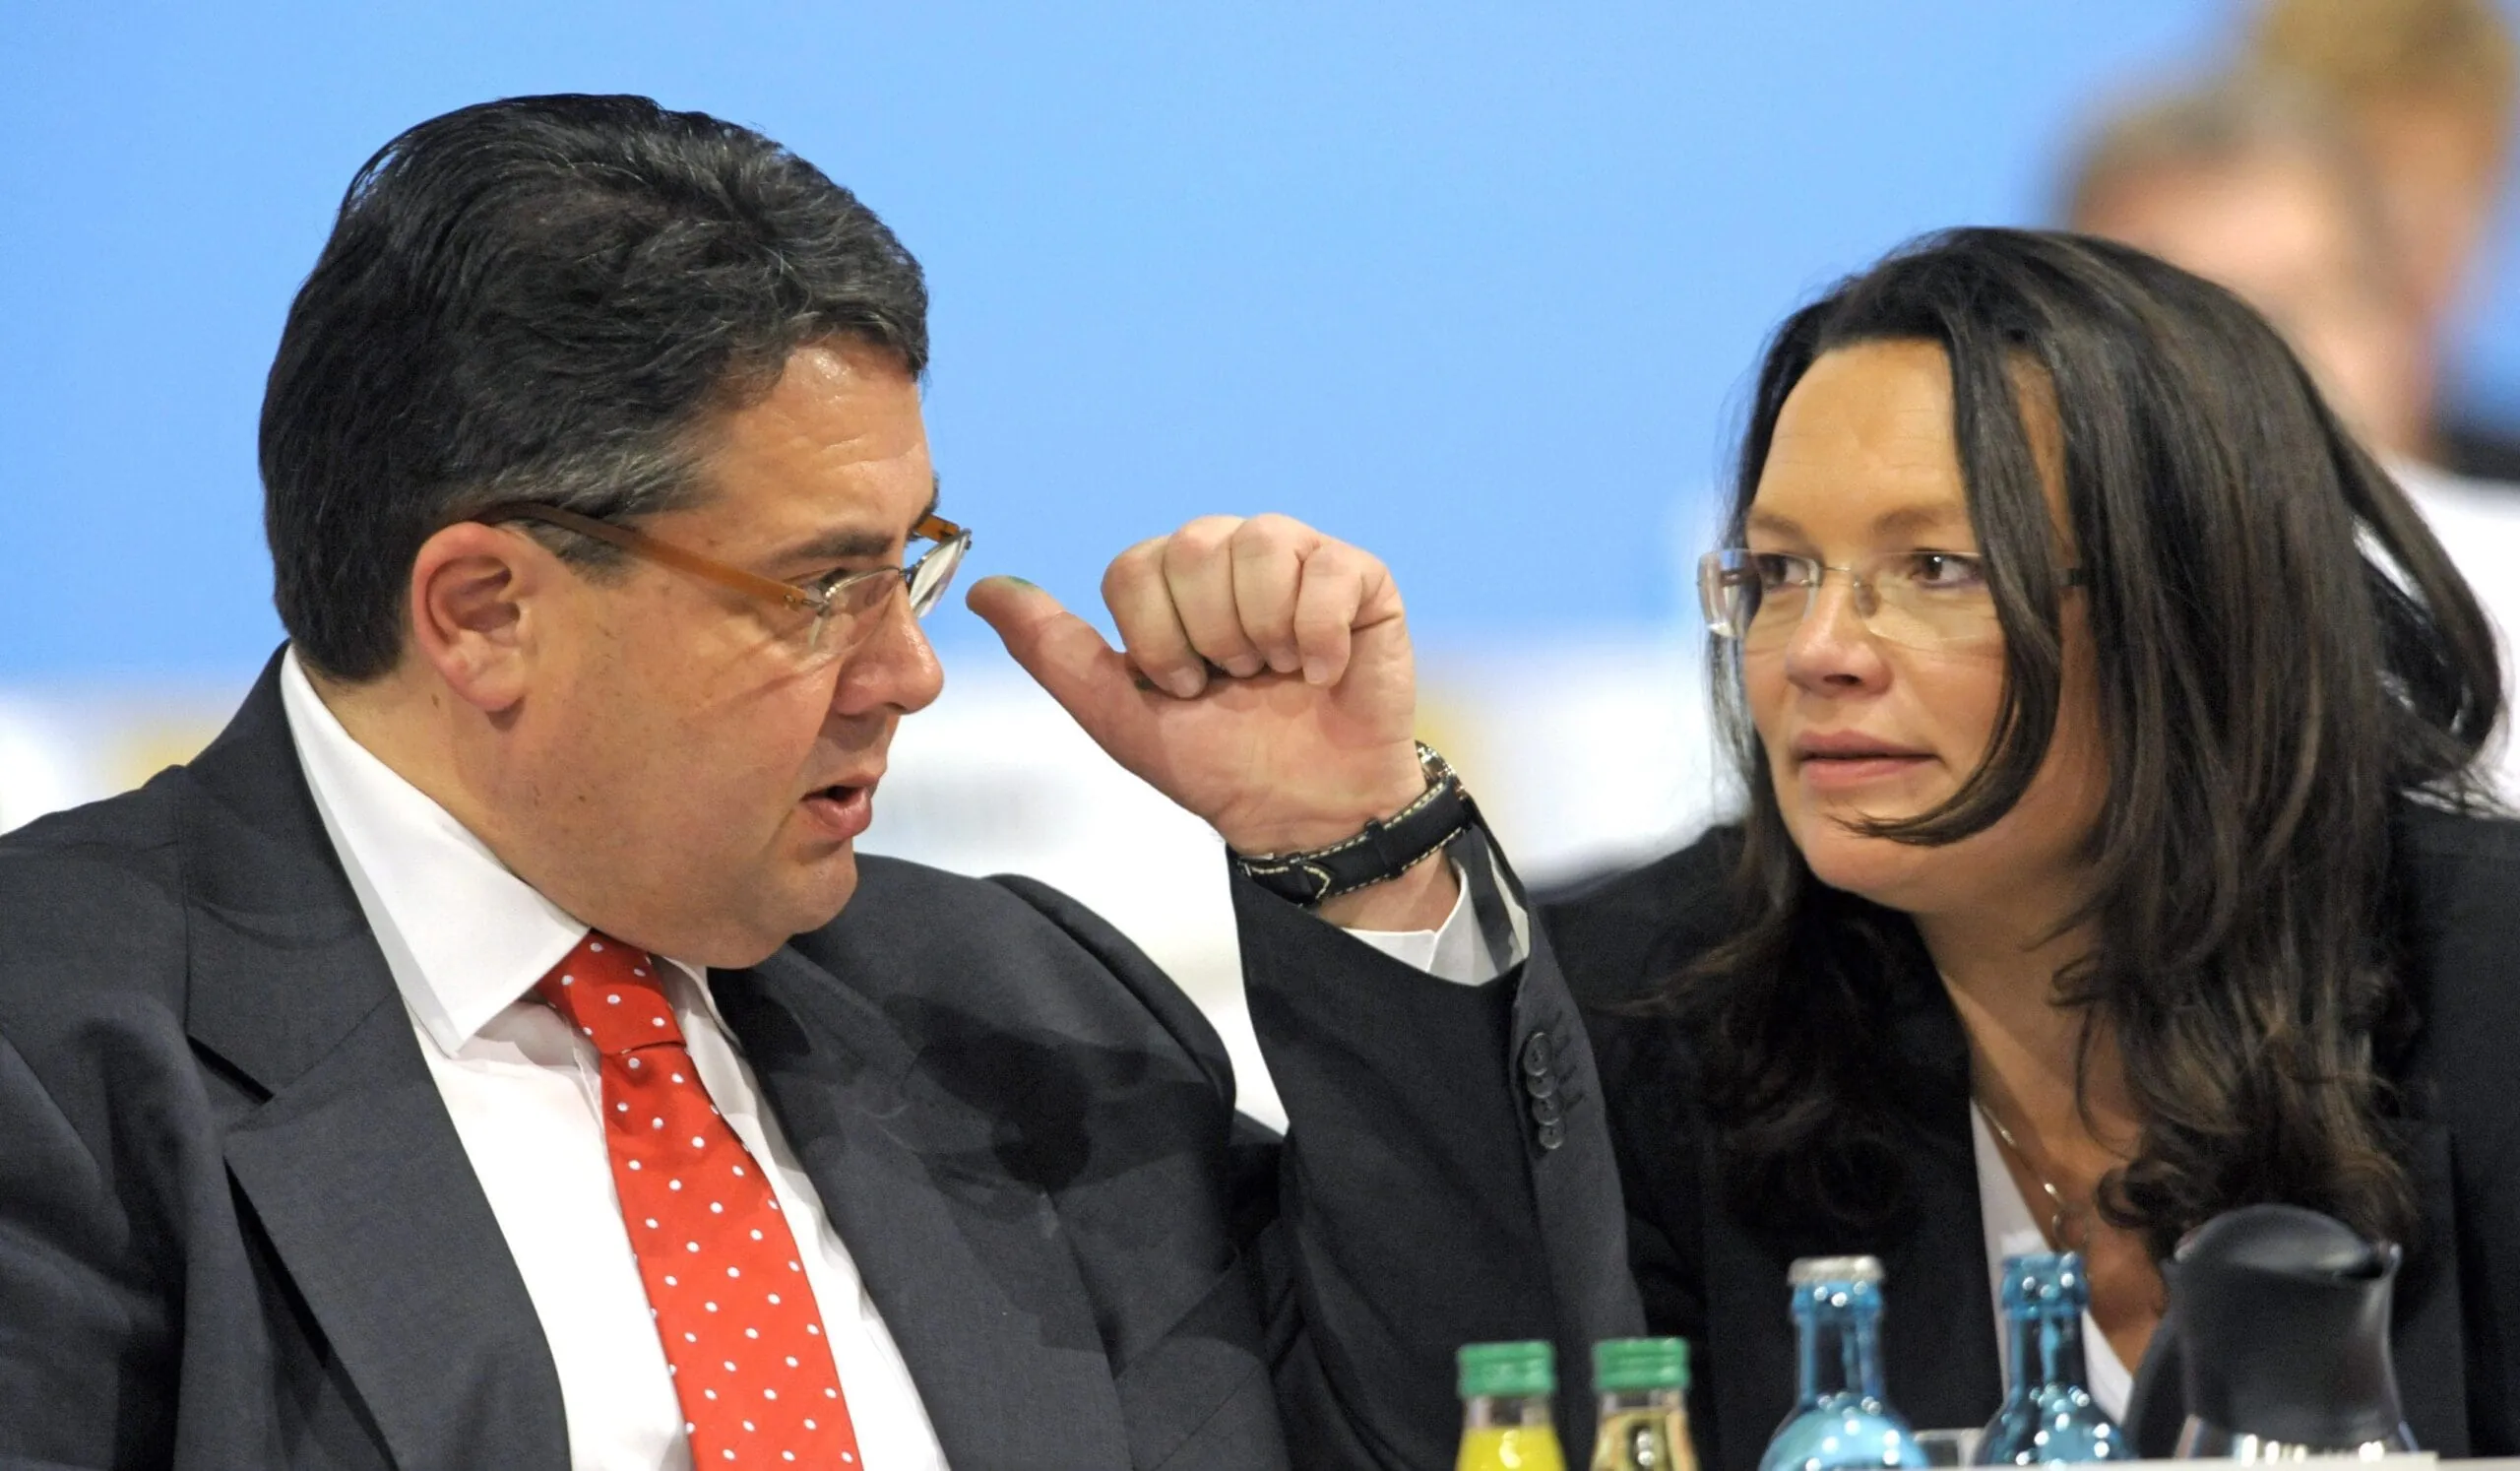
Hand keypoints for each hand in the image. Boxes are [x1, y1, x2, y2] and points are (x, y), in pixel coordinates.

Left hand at [968, 514, 1456, 925]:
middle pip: (1191, 550)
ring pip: (1258, 547)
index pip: (1133, 568)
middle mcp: (1232, 553)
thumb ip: (1053, 650)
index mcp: (1172, 578)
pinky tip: (1321, 673)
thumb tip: (981, 591)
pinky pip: (1326, 572)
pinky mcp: (1361, 579)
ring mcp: (1299, 559)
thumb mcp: (1121, 714)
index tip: (1184, 689)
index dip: (1154, 641)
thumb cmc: (1217, 763)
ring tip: (1278, 674)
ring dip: (1261, 635)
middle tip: (1235, 682)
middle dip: (1207, 640)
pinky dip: (1317, 638)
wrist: (1306, 813)